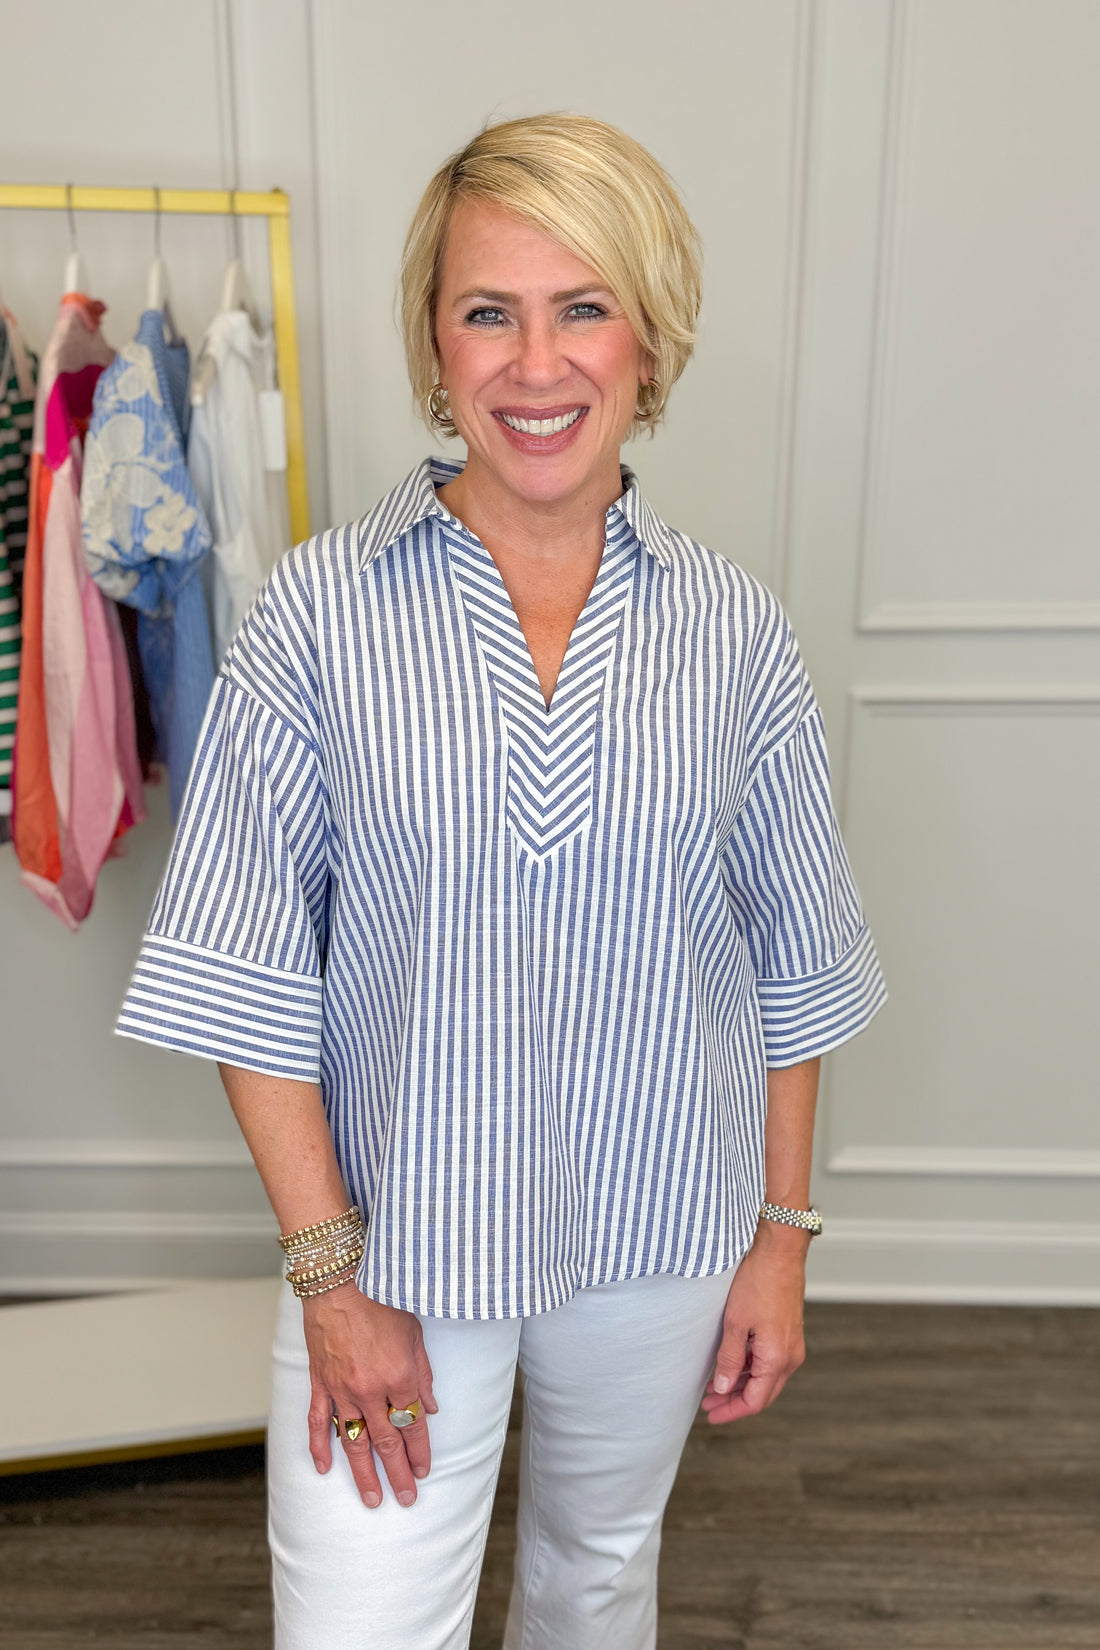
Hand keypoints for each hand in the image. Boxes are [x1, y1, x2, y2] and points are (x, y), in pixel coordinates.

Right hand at [303, 1284, 437, 1507]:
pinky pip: (317, 1422)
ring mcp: (341, 1388)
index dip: (420, 1451)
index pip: (414, 1424)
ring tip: (372, 1499)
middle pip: (387, 1441)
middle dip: (398, 1473)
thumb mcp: (414, 1331)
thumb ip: (423, 1373)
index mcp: (399, 1375)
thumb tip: (431, 1407)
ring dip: (364, 1473)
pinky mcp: (319, 1382)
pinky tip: (324, 1468)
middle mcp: (370, 1389)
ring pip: (353, 1441)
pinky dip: (319, 1446)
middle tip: (405, 1499)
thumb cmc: (381, 1296)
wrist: (339, 1278)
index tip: (424, 1471)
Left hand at [701, 1226, 807, 1424]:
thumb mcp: (735, 1323)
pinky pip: (770, 1362)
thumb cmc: (758, 1283)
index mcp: (777, 1359)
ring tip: (714, 1386)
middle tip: (708, 1403)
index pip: (754, 1401)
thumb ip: (729, 1359)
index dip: (731, 1411)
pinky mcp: (789, 1334)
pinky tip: (732, 1364)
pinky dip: (750, 1369)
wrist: (780, 1253)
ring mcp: (792, 1346)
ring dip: (741, 1385)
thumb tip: (722, 1388)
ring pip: (766, 1378)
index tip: (711, 1414)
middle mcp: (790, 1357)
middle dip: (734, 1401)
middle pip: (762, 1394)